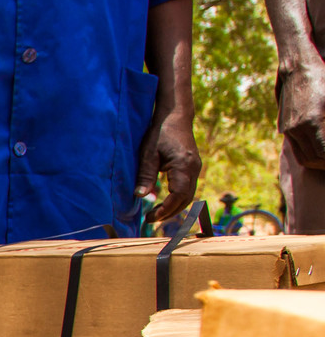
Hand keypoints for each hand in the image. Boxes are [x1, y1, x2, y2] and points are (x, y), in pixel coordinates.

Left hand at [135, 98, 202, 226]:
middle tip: (151, 220)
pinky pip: (187, 189)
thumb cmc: (160, 132)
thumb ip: (145, 175)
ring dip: (174, 208)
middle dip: (170, 213)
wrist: (176, 116)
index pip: (179, 196)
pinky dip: (177, 199)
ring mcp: (195, 168)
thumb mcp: (148, 153)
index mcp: (184, 166)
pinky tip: (163, 202)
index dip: (166, 209)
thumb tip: (140, 196)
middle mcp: (194, 169)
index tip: (151, 217)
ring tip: (156, 214)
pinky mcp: (193, 167)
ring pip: (188, 196)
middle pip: (186, 199)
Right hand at [280, 57, 324, 169]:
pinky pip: (297, 148)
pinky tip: (319, 149)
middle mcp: (298, 128)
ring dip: (317, 161)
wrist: (299, 67)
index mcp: (313, 121)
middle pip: (314, 159)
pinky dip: (308, 153)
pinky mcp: (284, 126)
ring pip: (304, 157)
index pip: (324, 153)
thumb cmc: (324, 79)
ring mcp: (288, 128)